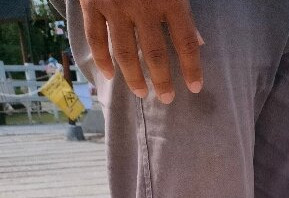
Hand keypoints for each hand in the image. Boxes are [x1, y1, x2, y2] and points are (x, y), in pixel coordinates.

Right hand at [80, 0, 203, 103]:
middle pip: (155, 54)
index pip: (185, 43)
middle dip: (162, 80)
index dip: (192, 68)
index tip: (195, 87)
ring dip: (134, 76)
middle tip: (167, 98)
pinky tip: (109, 75)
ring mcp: (115, 6)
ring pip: (125, 52)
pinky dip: (102, 58)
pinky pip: (95, 37)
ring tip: (142, 93)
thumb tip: (197, 42)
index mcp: (169, 0)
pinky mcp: (91, 2)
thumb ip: (184, 11)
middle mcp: (143, 7)